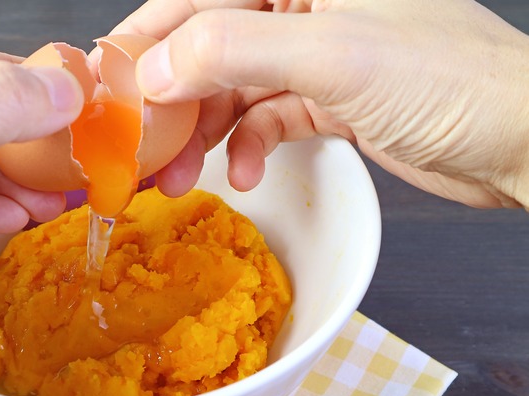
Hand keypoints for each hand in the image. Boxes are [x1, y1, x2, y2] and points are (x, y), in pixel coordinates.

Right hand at [112, 0, 528, 208]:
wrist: (523, 141)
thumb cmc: (451, 80)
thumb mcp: (333, 56)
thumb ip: (235, 51)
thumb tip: (158, 63)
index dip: (151, 33)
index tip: (110, 77)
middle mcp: (305, 7)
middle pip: (212, 45)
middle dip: (174, 98)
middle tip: (144, 144)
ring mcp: (316, 55)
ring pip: (235, 88)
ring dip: (205, 133)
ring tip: (180, 176)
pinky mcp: (329, 99)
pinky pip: (268, 119)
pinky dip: (251, 147)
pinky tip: (246, 173)